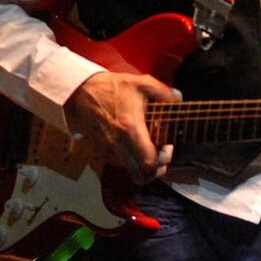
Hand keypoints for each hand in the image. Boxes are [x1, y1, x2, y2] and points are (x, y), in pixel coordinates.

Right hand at [63, 70, 179, 182]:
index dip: (163, 160)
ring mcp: (107, 151)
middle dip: (155, 171)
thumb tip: (179, 99)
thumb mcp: (142, 83)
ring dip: (142, 164)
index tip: (167, 146)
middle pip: (140, 177)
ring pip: (129, 171)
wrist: (80, 92)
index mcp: (130, 130)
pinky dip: (130, 159)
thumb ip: (164, 92)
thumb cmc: (112, 87)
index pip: (149, 163)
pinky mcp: (99, 151)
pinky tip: (134, 142)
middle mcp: (117, 145)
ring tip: (148, 146)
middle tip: (160, 154)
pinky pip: (119, 163)